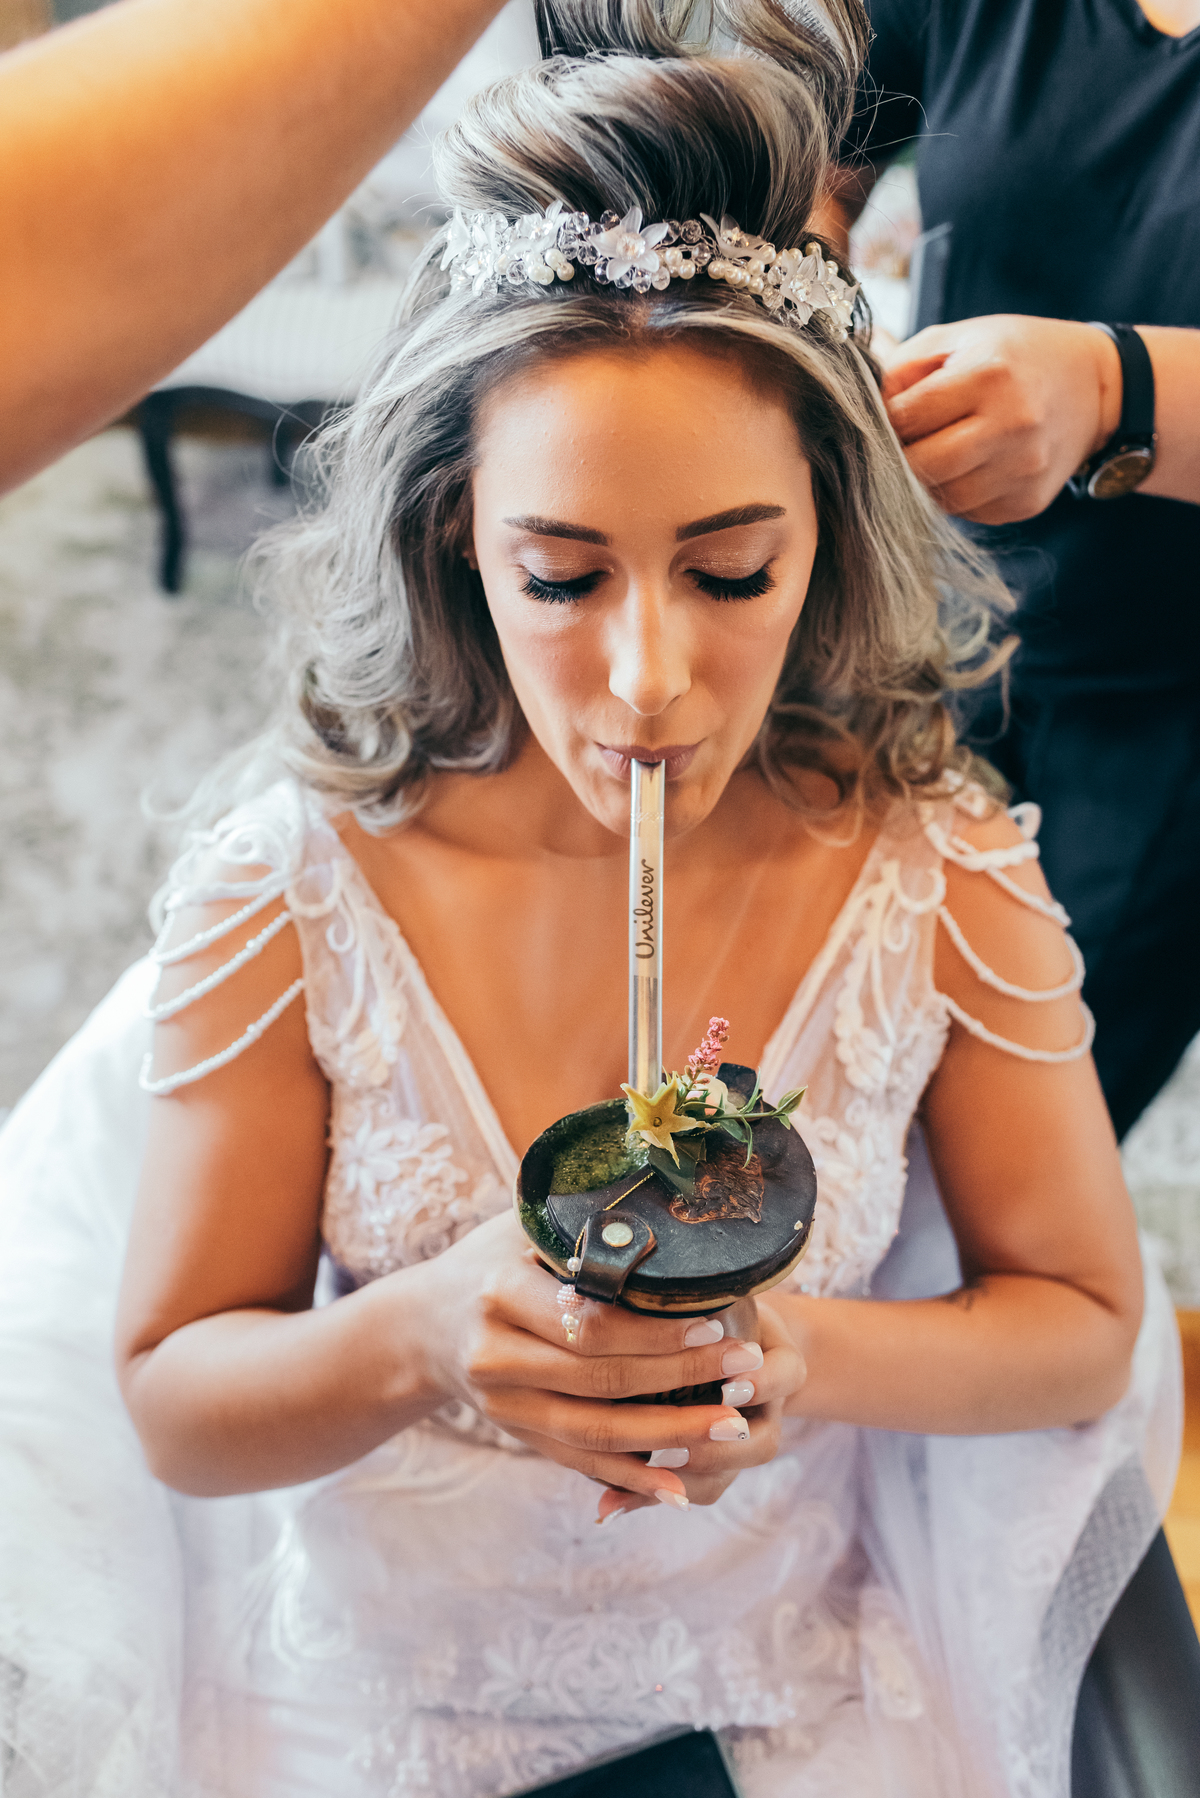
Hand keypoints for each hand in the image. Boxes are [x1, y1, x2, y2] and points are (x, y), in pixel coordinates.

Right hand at [412, 1212, 806, 1517]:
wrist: (422, 1325)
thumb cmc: (490, 1259)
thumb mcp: (522, 1227)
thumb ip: (581, 1227)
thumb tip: (671, 1209)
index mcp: (500, 1293)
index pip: (589, 1323)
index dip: (656, 1332)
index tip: (716, 1323)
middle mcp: (494, 1356)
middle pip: (601, 1381)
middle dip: (682, 1379)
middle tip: (748, 1369)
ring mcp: (503, 1406)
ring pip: (595, 1433)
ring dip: (670, 1437)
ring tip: (735, 1427)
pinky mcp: (516, 1435)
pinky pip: (579, 1462)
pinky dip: (630, 1477)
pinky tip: (680, 1487)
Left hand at [881, 315, 1122, 523]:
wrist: (1096, 386)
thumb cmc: (1015, 355)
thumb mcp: (960, 338)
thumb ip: (903, 367)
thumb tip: (855, 405)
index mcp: (989, 375)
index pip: (905, 418)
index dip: (884, 422)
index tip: (883, 418)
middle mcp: (1011, 426)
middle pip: (920, 466)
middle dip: (899, 458)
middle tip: (900, 443)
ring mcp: (1022, 470)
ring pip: (940, 498)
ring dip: (925, 481)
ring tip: (935, 451)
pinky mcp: (1026, 503)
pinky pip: (967, 512)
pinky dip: (955, 495)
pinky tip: (967, 467)